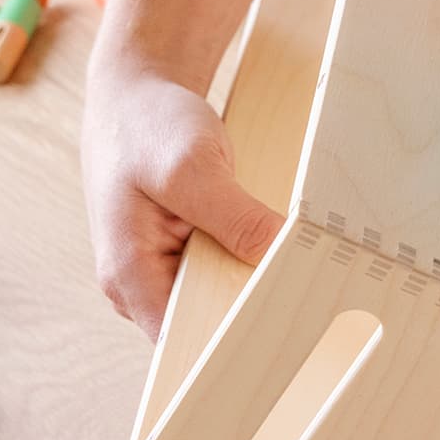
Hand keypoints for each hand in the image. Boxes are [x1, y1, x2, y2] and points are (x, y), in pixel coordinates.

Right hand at [81, 66, 284, 338]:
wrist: (135, 91)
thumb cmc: (147, 125)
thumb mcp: (192, 167)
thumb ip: (235, 217)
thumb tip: (281, 257)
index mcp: (128, 277)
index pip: (182, 343)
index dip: (230, 348)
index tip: (283, 343)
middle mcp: (141, 284)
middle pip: (206, 326)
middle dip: (253, 317)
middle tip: (311, 306)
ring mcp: (163, 269)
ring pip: (220, 300)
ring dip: (256, 287)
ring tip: (305, 277)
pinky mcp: (186, 251)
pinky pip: (225, 272)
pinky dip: (253, 262)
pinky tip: (286, 254)